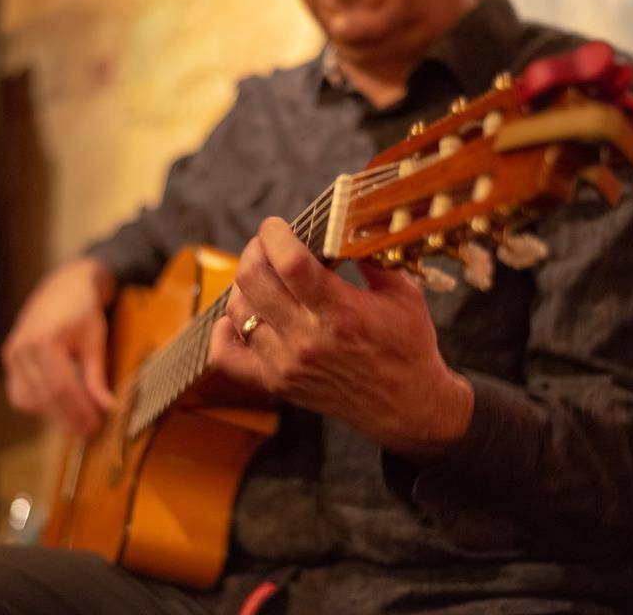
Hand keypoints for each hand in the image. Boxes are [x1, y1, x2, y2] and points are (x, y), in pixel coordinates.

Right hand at [1, 257, 115, 434]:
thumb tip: (107, 409)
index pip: (61, 388)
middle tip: (89, 432)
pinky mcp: (10, 359)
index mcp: (44, 340)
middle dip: (68, 418)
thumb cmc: (84, 311)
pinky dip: (39, 405)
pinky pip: (21, 393)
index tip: (96, 426)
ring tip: (78, 422)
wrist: (64, 286)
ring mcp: (11, 354)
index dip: (79, 411)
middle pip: (44, 397)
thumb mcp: (96, 342)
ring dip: (53, 415)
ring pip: (29, 400)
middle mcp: (21, 348)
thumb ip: (97, 377)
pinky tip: (59, 408)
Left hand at [208, 217, 473, 460]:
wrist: (407, 407)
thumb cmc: (408, 347)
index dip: (274, 235)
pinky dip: (225, 331)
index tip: (276, 225)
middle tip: (266, 246)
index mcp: (341, 312)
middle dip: (254, 252)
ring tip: (262, 278)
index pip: (289, 263)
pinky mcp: (277, 384)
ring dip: (244, 286)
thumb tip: (345, 224)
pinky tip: (238, 316)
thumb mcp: (403, 293)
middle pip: (253, 282)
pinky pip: (227, 356)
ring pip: (238, 311)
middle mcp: (307, 339)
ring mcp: (287, 365)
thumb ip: (372, 257)